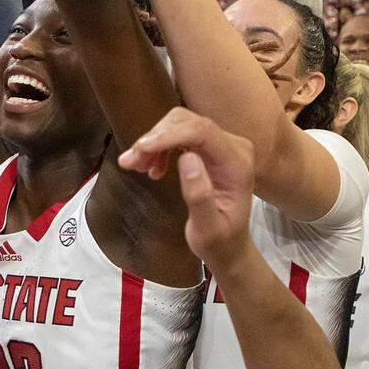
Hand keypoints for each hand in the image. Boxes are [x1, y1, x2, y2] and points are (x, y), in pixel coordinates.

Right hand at [119, 107, 254, 267]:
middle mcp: (233, 147)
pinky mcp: (209, 148)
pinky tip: (151, 169)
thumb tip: (186, 158)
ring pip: (179, 124)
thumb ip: (199, 195)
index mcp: (237, 164)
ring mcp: (221, 145)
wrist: (228, 246)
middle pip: (187, 122)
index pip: (202, 132)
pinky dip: (158, 147)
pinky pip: (178, 134)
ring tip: (136, 166)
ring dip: (153, 142)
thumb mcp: (208, 229)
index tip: (139, 149)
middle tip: (130, 163)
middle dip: (155, 137)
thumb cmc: (219, 241)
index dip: (168, 135)